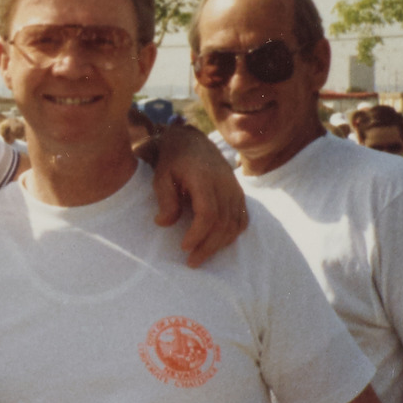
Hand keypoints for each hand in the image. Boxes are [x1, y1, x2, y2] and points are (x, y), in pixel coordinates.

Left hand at [149, 125, 246, 265]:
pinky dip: (232, 234)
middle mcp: (224, 184)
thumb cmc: (172, 160)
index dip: (198, 234)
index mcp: (204, 178)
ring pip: (234, 223)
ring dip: (219, 244)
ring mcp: (234, 188)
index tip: (184, 247)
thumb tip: (163, 224)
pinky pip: (242, 218)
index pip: (208, 213)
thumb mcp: (161, 176)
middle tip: (192, 262)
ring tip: (201, 256)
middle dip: (208, 246)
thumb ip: (164, 199)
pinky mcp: (239, 192)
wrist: (191, 141)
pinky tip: (218, 243)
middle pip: (223, 222)